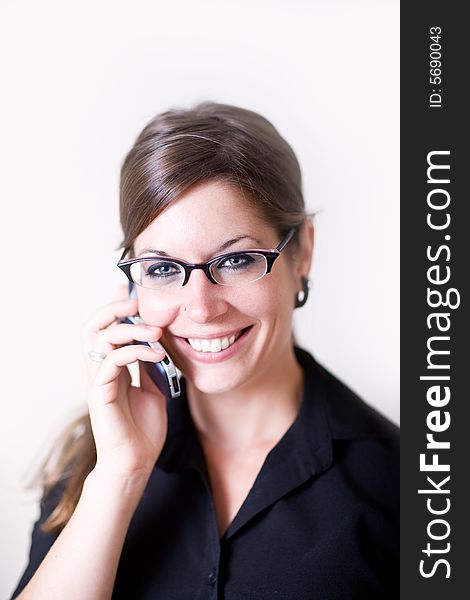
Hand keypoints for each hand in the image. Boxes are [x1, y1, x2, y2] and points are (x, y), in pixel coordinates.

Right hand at [81, 292, 168, 484]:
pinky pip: (112, 361)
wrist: (135, 464)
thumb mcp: (153, 390)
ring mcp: (98, 381)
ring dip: (131, 329)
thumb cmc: (143, 431)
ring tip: (156, 333)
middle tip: (138, 305)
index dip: (114, 309)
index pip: (105, 330)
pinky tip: (157, 354)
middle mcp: (100, 371)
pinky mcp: (100, 393)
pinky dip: (135, 351)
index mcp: (111, 369)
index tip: (132, 293)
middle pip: (92, 327)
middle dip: (114, 309)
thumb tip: (157, 347)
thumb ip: (150, 369)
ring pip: (100, 339)